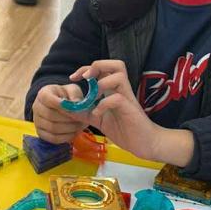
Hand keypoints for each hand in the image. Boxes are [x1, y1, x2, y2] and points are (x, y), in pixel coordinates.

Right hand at [32, 82, 87, 143]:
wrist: (61, 107)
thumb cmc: (67, 97)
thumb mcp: (73, 90)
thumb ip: (75, 95)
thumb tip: (76, 105)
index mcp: (43, 94)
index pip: (48, 99)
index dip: (62, 105)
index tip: (76, 109)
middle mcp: (36, 107)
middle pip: (51, 116)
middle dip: (69, 119)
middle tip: (82, 119)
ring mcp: (37, 122)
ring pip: (53, 128)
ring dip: (70, 128)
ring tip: (80, 125)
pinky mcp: (41, 134)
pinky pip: (54, 138)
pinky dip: (67, 137)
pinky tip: (74, 132)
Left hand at [71, 61, 193, 165]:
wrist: (145, 144)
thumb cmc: (125, 130)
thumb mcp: (98, 120)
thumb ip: (84, 112)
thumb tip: (65, 107)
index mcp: (114, 90)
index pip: (103, 69)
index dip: (86, 68)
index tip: (73, 78)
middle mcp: (122, 90)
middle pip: (116, 64)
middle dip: (97, 66)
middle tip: (86, 78)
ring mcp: (127, 98)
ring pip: (119, 75)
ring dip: (101, 83)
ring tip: (93, 98)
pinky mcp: (130, 109)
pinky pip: (117, 98)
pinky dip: (103, 104)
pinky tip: (98, 114)